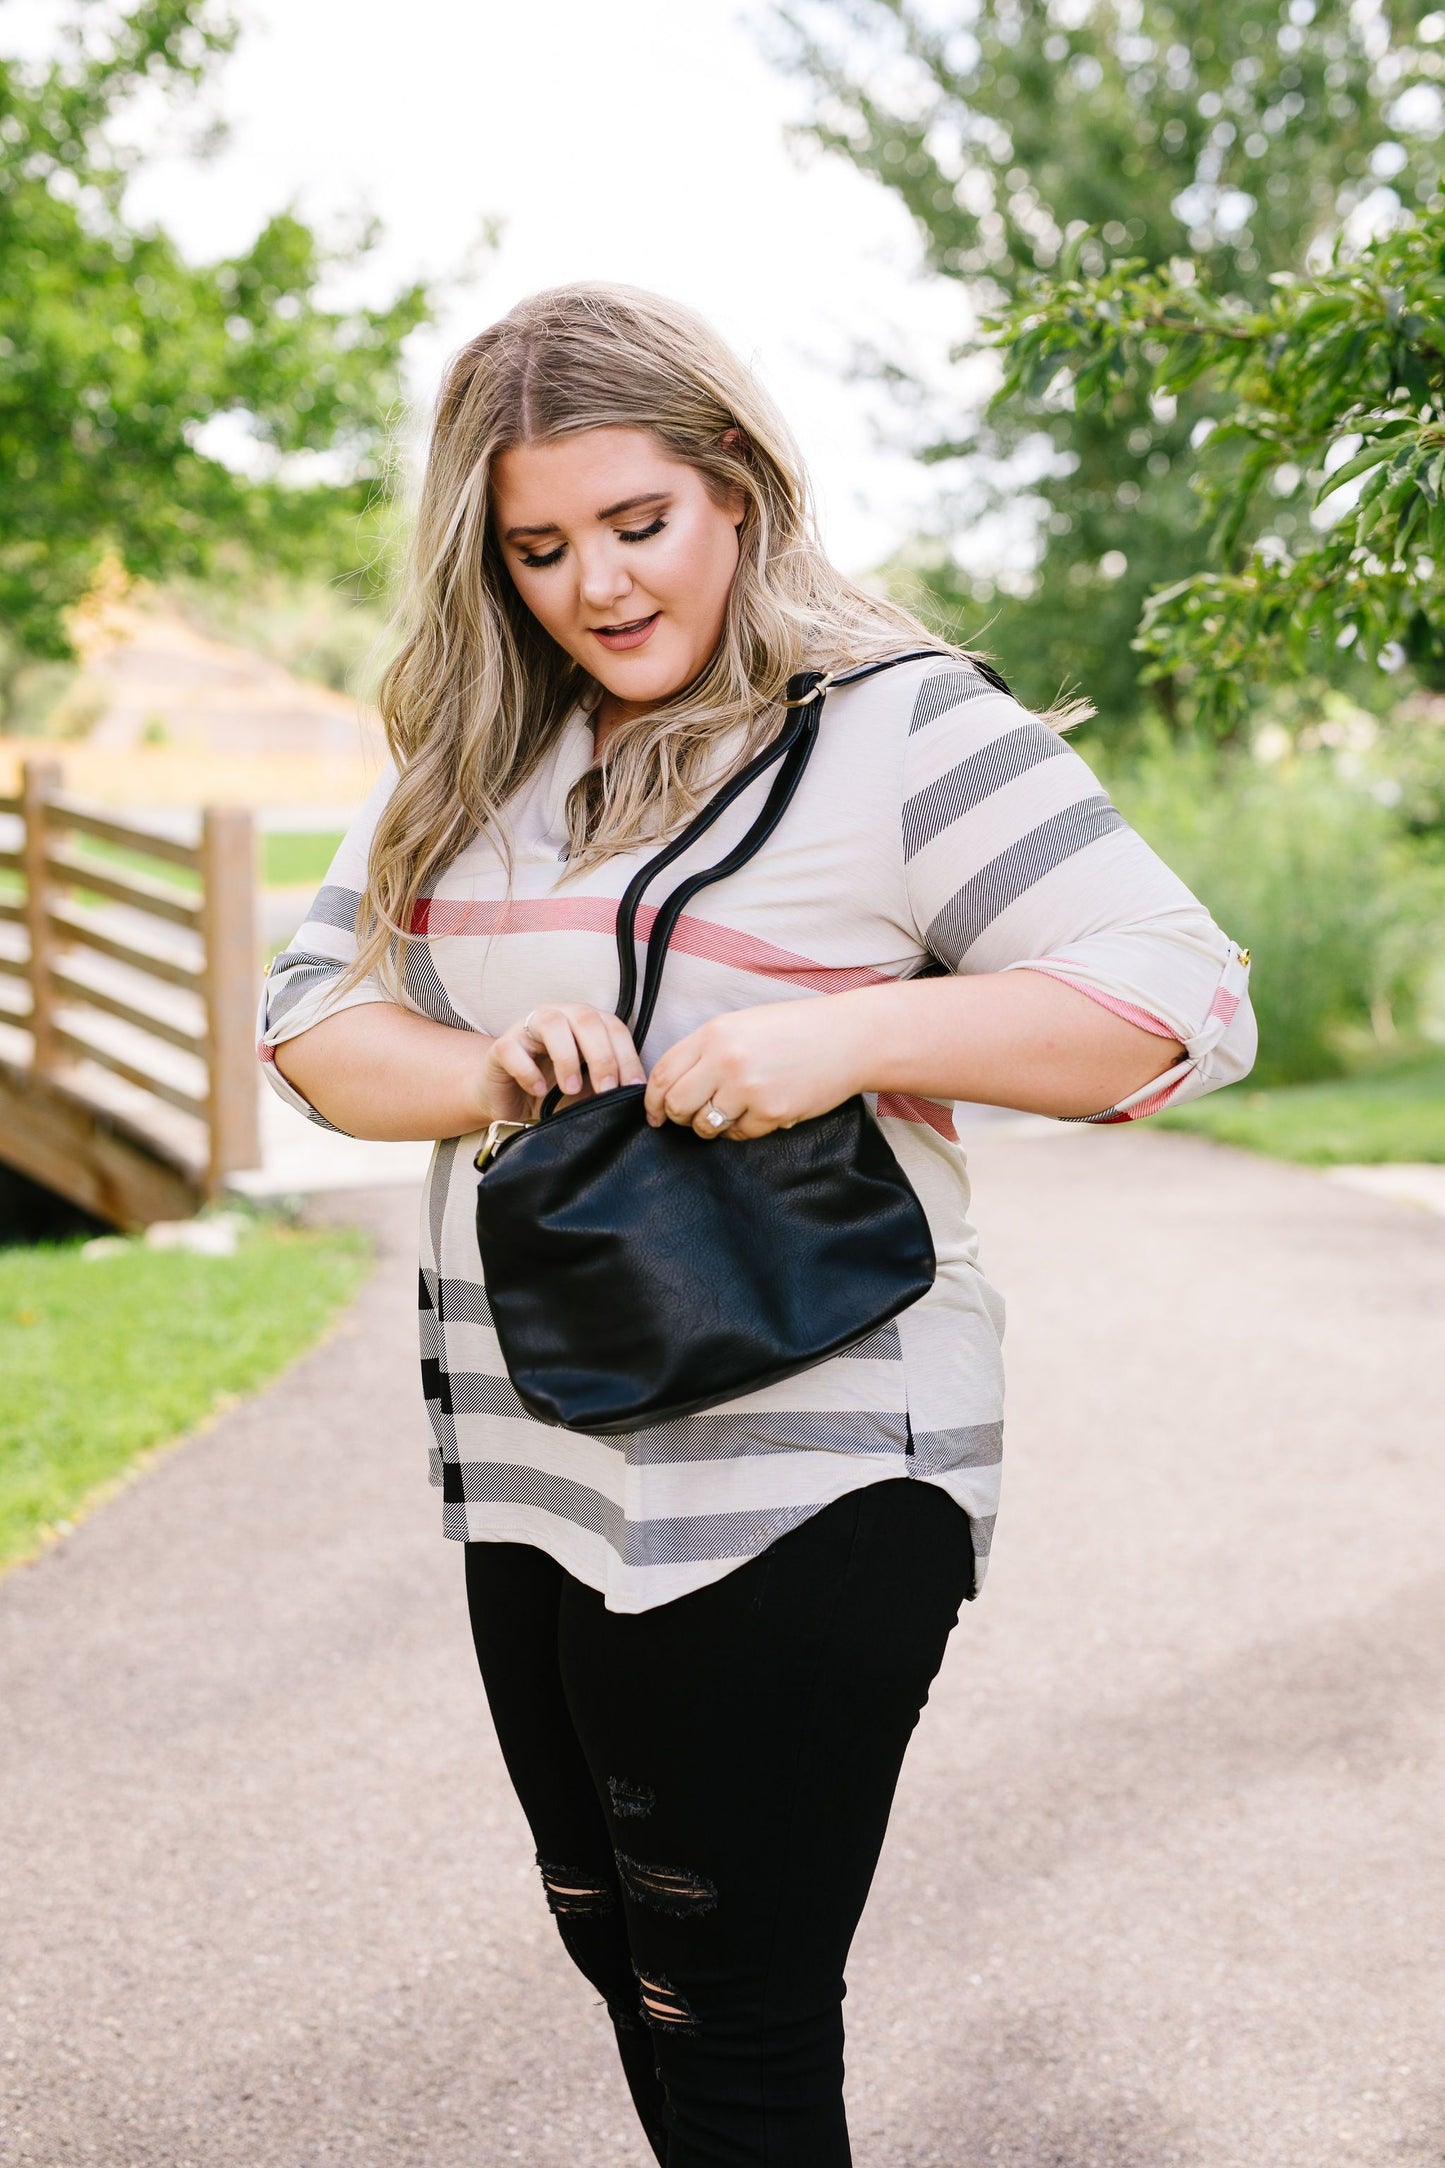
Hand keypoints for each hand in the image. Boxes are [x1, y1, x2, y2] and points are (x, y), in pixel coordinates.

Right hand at [481, 1002, 646, 1117]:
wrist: (506, 1098)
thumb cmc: (550, 1090)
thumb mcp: (586, 1089)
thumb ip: (606, 1085)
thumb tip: (633, 1095)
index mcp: (584, 1022)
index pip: (613, 1027)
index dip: (627, 1055)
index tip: (633, 1087)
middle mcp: (558, 1016)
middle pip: (586, 1019)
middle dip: (602, 1056)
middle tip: (607, 1089)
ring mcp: (526, 1028)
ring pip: (551, 1023)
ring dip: (567, 1057)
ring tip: (571, 1089)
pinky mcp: (501, 1046)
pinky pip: (513, 1049)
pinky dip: (528, 1071)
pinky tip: (538, 1090)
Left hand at [643, 999, 864, 1140]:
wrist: (849, 1038)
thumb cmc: (796, 1030)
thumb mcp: (743, 1025)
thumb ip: (707, 1050)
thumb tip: (673, 1086)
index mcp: (714, 1033)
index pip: (664, 1073)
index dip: (653, 1099)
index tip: (655, 1114)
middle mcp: (725, 1059)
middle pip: (677, 1104)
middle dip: (678, 1117)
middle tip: (688, 1119)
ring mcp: (748, 1088)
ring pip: (706, 1125)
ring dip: (711, 1126)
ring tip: (731, 1113)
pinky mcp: (771, 1112)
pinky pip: (740, 1134)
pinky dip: (744, 1130)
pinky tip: (760, 1113)